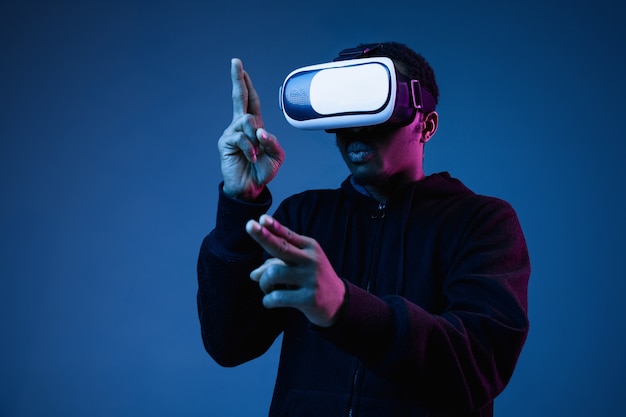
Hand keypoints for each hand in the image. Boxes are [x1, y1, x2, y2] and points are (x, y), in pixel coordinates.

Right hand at [218, 58, 284, 199]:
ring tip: (257, 153)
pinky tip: (253, 158)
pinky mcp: (225, 143)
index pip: (250, 100)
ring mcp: (231, 133)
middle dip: (237, 79)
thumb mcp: (276, 155)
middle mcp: (241, 126)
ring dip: (256, 137)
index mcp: (254, 125)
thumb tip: (260, 130)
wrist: (250, 188)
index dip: (246, 84)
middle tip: (235, 61)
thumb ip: (272, 141)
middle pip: (239, 98)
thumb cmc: (263, 170)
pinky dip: (251, 149)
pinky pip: (242, 138)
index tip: (239, 66)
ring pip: (247, 121)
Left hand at [246, 214, 345, 326]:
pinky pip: (276, 297)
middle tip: (248, 225)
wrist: (338, 302)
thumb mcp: (300, 265)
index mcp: (309, 247)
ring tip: (268, 288)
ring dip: (263, 283)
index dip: (274, 226)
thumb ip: (277, 264)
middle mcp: (311, 260)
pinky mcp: (308, 299)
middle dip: (263, 236)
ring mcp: (310, 279)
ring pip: (273, 274)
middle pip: (281, 247)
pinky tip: (270, 300)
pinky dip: (267, 300)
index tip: (261, 218)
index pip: (287, 235)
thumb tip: (253, 274)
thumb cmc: (312, 279)